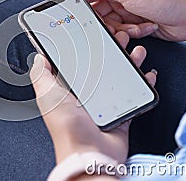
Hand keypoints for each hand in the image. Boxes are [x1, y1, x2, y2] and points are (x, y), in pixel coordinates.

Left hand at [30, 31, 156, 164]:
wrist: (90, 153)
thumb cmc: (67, 127)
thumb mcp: (47, 95)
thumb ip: (41, 74)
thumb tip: (39, 57)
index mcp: (68, 89)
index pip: (77, 62)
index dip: (86, 46)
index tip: (95, 33)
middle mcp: (86, 94)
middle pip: (101, 66)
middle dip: (111, 50)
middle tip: (119, 38)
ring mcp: (104, 104)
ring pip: (118, 76)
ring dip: (129, 62)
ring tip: (136, 51)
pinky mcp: (120, 113)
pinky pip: (133, 94)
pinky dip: (142, 83)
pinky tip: (147, 73)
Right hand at [72, 0, 185, 40]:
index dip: (87, 8)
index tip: (87, 18)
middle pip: (100, 16)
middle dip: (110, 24)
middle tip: (119, 25)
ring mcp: (128, 12)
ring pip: (112, 27)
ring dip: (125, 30)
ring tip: (138, 26)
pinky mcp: (136, 25)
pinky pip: (125, 33)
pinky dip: (136, 33)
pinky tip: (146, 27)